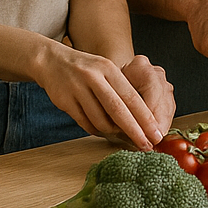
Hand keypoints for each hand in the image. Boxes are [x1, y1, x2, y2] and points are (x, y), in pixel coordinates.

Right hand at [33, 44, 164, 150]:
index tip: (156, 133)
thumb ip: (121, 91)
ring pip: (100, 120)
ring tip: (120, 135)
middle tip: (147, 145)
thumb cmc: (86, 69)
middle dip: (135, 130)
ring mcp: (77, 89)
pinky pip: (85, 123)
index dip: (145, 118)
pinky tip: (103, 132)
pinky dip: (97, 130)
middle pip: (118, 110)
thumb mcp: (105, 71)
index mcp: (108, 69)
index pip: (131, 97)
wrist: (52, 61)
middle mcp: (93, 77)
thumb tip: (141, 120)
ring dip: (113, 132)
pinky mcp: (65, 101)